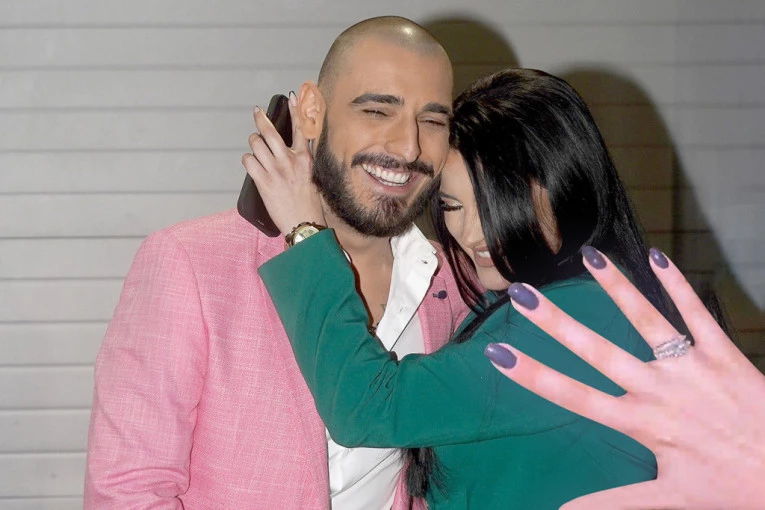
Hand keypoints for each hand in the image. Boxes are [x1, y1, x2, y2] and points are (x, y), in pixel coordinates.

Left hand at [241, 92, 324, 234]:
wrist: (304, 224)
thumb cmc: (310, 205)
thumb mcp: (312, 178)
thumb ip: (302, 162)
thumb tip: (291, 151)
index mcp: (304, 159)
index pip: (300, 128)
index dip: (295, 110)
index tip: (291, 97)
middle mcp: (289, 161)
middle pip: (270, 131)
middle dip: (261, 118)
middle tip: (257, 112)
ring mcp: (275, 170)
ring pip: (255, 144)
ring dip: (253, 144)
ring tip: (256, 149)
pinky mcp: (262, 181)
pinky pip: (248, 161)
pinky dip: (248, 161)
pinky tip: (252, 164)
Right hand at [486, 248, 764, 509]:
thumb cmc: (729, 488)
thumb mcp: (668, 499)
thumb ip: (611, 502)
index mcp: (641, 423)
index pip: (575, 396)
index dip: (534, 375)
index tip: (499, 353)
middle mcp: (659, 390)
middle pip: (597, 351)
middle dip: (555, 323)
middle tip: (522, 294)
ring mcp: (692, 368)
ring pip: (647, 321)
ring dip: (617, 288)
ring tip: (590, 257)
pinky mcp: (723, 354)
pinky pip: (697, 314)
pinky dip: (678, 285)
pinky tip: (657, 256)